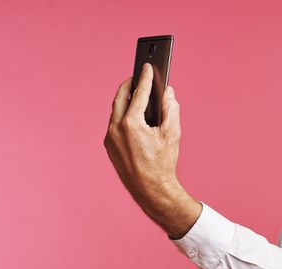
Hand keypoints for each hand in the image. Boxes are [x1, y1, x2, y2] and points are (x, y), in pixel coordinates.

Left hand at [104, 63, 200, 238]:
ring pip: (116, 112)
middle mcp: (115, 129)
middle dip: (129, 85)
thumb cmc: (163, 163)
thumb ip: (170, 109)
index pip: (138, 94)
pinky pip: (114, 125)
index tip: (148, 66)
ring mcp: (109, 138)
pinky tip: (132, 114)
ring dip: (125, 100)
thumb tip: (168, 93)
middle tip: (137, 76)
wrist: (150, 190)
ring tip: (135, 93)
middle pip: (120, 98)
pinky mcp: (109, 147)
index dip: (145, 78)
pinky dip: (123, 116)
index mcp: (131, 123)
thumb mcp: (172, 133)